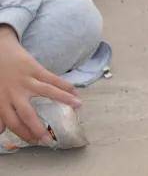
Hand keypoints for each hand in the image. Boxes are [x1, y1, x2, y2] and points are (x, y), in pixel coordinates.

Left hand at [0, 26, 80, 144]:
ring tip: (78, 106)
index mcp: (1, 101)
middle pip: (26, 114)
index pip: (12, 123)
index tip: (35, 141)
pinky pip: (52, 77)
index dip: (24, 134)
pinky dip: (65, 84)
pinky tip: (75, 90)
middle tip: (49, 139)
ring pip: (46, 92)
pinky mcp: (35, 68)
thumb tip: (0, 131)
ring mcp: (26, 80)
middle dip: (38, 128)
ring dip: (63, 100)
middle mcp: (14, 93)